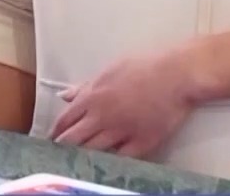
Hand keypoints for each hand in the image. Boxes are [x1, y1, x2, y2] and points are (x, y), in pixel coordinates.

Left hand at [49, 49, 198, 159]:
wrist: (177, 75)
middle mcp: (102, 117)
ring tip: (79, 160)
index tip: (53, 139)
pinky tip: (107, 162)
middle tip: (61, 154)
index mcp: (92, 97)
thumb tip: (64, 96)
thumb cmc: (144, 67)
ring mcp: (121, 132)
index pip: (65, 120)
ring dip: (85, 155)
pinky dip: (112, 161)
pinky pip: (120, 159)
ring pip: (94, 151)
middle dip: (64, 147)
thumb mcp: (110, 70)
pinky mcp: (141, 143)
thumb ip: (85, 86)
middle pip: (74, 140)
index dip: (56, 132)